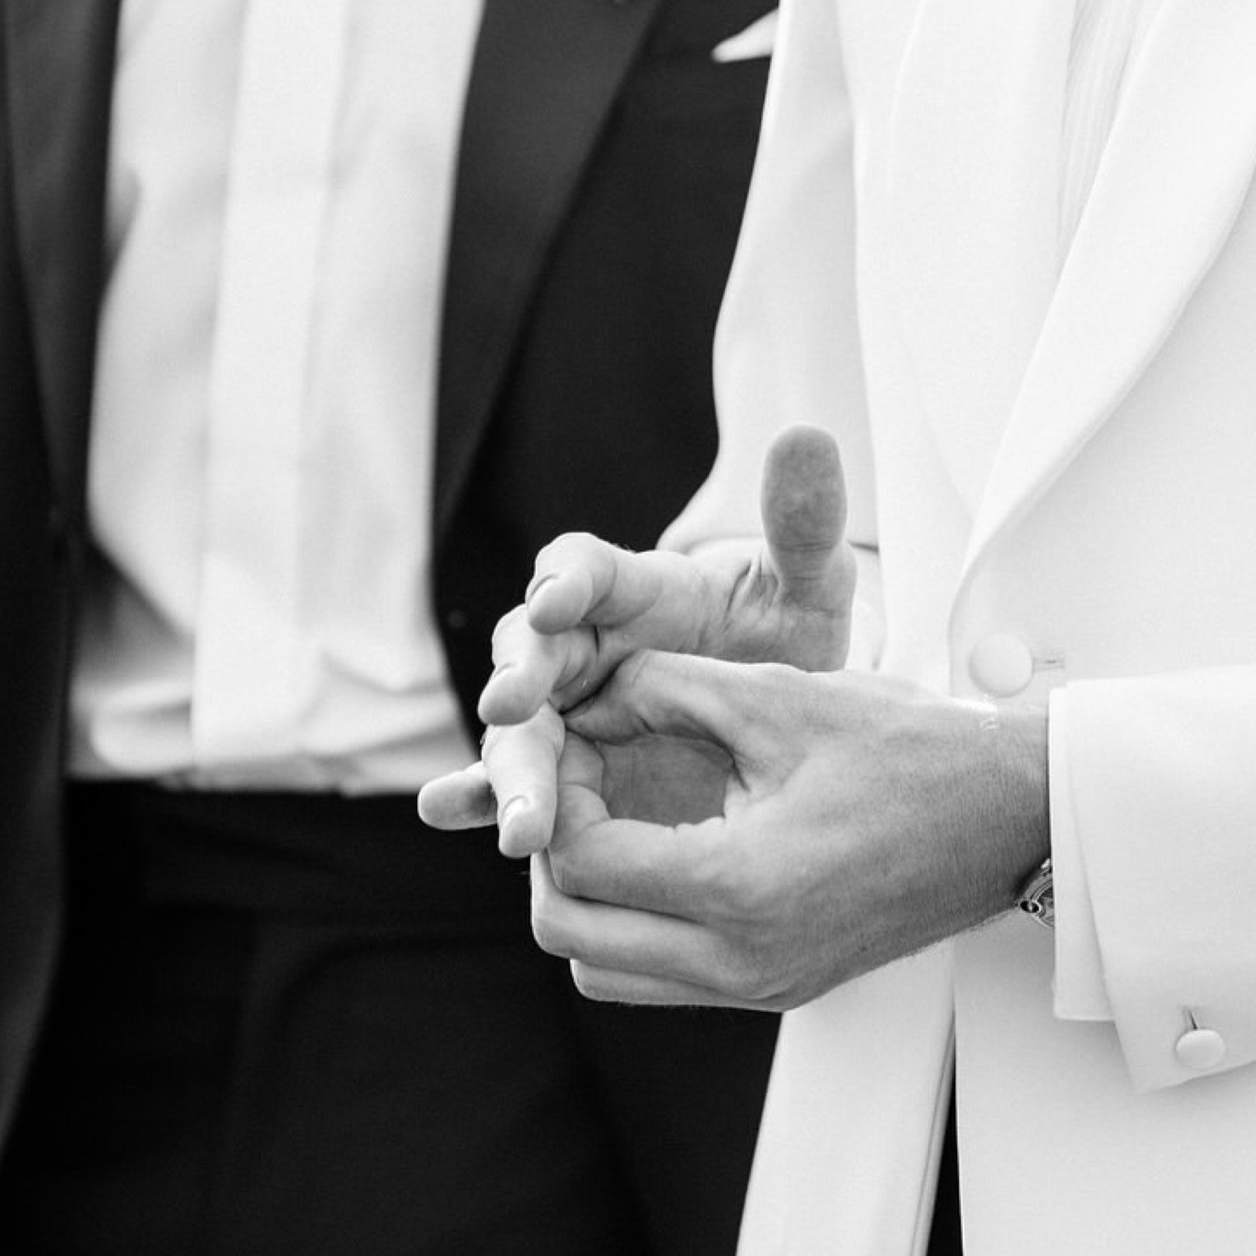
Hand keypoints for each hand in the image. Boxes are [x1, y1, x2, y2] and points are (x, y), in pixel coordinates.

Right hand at [415, 424, 857, 850]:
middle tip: (509, 707)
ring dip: (506, 766)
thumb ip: (804, 521)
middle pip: (529, 651)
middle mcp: (581, 645)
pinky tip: (446, 812)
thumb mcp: (808, 582)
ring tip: (518, 820)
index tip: (555, 597)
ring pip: (518, 729)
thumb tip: (808, 434)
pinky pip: (507, 781)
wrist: (783, 713)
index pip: (584, 567)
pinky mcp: (563, 772)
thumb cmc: (785, 631)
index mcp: (632, 588)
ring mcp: (566, 711)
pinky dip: (474, 797)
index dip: (566, 578)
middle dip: (517, 678)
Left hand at [528, 653, 1050, 1008]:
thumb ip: (667, 685)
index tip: (581, 738)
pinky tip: (666, 848)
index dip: (560, 790)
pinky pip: (660, 977)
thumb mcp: (780, 695)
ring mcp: (761, 988)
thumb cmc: (915, 751)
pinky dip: (635, 924)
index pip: (581, 861)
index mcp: (739, 887)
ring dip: (588, 900)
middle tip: (582, 781)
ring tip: (620, 816)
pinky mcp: (779, 990)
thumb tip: (590, 692)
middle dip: (553, 852)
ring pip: (603, 973)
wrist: (1012, 816)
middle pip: (570, 937)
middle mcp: (741, 961)